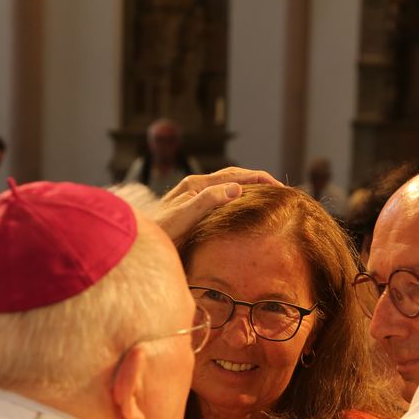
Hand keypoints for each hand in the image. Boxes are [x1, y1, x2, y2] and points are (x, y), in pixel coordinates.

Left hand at [155, 167, 281, 242]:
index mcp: (196, 184)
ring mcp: (192, 196)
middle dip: (257, 179)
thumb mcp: (185, 217)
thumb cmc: (159, 233)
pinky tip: (241, 208)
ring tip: (266, 196)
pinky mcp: (191, 207)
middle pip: (233, 176)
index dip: (259, 177)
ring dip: (247, 187)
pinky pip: (220, 197)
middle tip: (279, 189)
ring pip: (226, 185)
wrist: (138, 243)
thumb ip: (208, 200)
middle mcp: (194, 186)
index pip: (235, 175)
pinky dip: (236, 198)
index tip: (279, 185)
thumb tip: (237, 188)